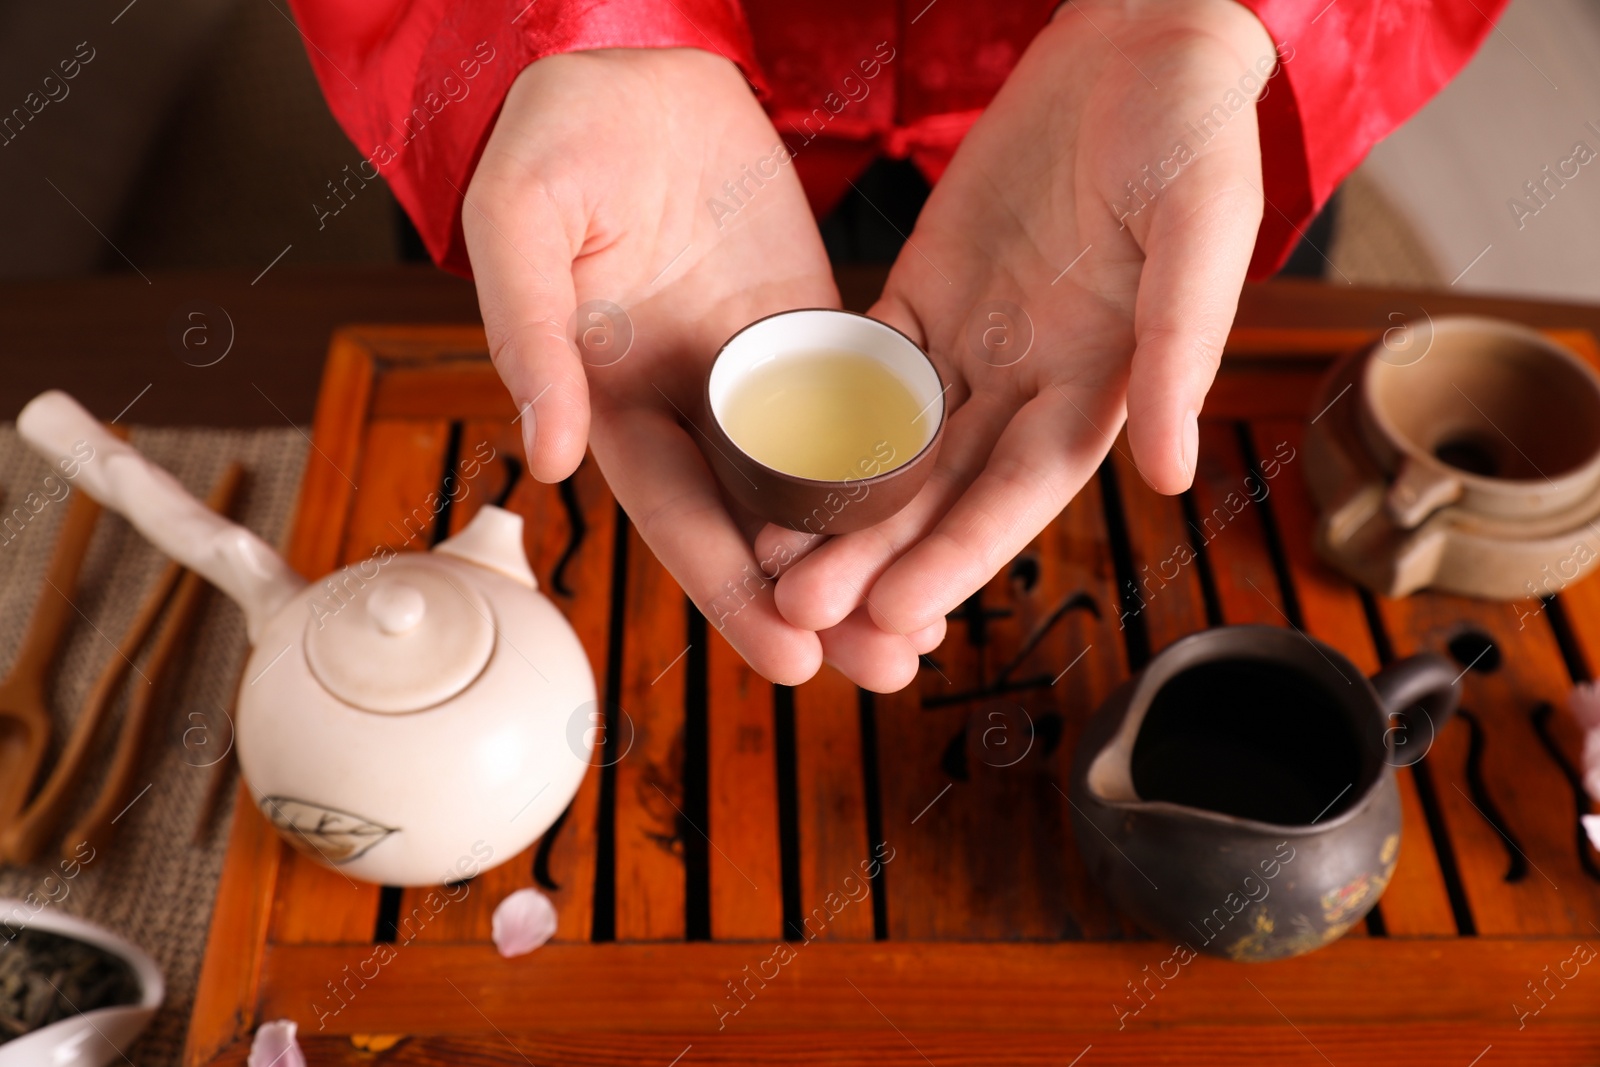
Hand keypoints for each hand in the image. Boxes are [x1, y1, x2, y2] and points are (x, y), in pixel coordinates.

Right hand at [465, 48, 941, 687]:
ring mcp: (759, 372)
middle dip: (818, 603)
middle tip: (887, 668)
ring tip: (926, 625)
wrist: (634, 69)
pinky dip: (897, 467)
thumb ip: (528, 334)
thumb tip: (546, 459)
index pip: (678, 518)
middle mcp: (694, 406)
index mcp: (617, 401)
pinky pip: (865, 405)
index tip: (790, 658)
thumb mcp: (522, 223)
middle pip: (760, 527)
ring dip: (869, 556)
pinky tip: (943, 515)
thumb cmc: (557, 139)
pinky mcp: (816, 330)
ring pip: (820, 485)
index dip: (730, 591)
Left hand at [760, 0, 1275, 647]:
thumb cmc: (1193, 126)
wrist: (1141, 32)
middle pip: (941, 488)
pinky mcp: (925, 290)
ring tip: (768, 557)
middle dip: (875, 555)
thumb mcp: (1204, 229)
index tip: (897, 611)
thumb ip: (1181, 349)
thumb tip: (1170, 474)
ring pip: (893, 443)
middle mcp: (1028, 377)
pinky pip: (865, 363)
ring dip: (835, 505)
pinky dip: (819, 413)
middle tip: (799, 607)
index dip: (958, 555)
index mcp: (1099, 380)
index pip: (1018, 491)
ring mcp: (972, 338)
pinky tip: (766, 456)